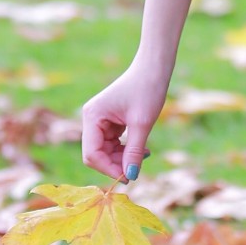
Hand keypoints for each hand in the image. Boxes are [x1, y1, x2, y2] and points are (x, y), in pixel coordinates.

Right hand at [81, 60, 169, 182]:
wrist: (154, 67)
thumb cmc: (147, 89)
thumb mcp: (142, 123)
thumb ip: (134, 152)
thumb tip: (130, 177)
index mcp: (92, 116)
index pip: (92, 154)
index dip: (108, 169)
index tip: (129, 177)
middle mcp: (91, 118)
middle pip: (96, 154)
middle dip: (116, 164)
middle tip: (137, 169)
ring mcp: (100, 120)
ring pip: (105, 151)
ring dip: (122, 158)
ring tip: (144, 155)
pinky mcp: (109, 121)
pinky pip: (112, 143)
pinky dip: (125, 149)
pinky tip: (142, 149)